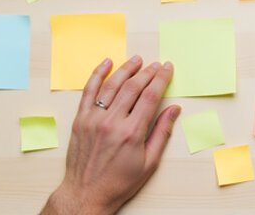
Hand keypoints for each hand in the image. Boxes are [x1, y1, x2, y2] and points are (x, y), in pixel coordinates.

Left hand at [41, 56, 180, 214]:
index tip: (167, 68)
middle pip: (133, 87)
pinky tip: (106, 64)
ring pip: (112, 85)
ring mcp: (93, 119)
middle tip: (156, 64)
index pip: (150, 96)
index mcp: (132, 133)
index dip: (161, 79)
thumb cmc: (119, 182)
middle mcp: (112, 122)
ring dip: (126, 69)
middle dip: (147, 72)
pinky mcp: (80, 120)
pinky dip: (97, 75)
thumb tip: (174, 110)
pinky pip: (89, 91)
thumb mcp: (149, 162)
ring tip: (136, 60)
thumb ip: (162, 132)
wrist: (86, 194)